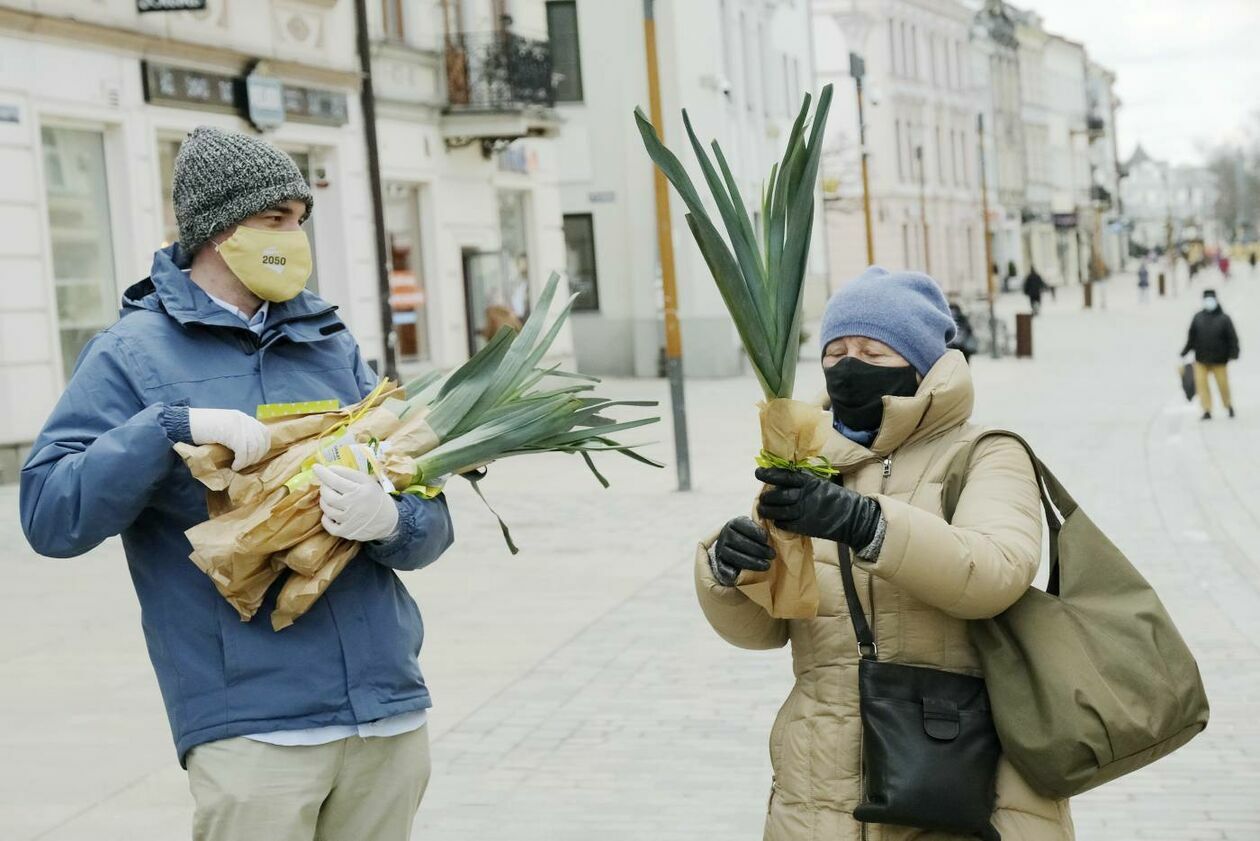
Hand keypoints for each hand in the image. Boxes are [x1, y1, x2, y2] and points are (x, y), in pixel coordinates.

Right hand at [189, 408, 270, 470]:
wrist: (185, 423)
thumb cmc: (202, 428)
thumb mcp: (224, 427)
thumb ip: (237, 433)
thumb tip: (250, 451)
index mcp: (243, 417)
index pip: (264, 432)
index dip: (263, 447)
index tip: (255, 457)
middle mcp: (243, 419)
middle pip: (260, 441)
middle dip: (256, 456)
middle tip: (245, 465)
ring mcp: (238, 425)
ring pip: (254, 448)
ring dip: (248, 461)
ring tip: (238, 466)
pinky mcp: (231, 433)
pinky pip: (243, 451)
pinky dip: (241, 462)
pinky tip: (235, 466)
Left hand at [313, 464, 399, 542]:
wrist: (388, 520)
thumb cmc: (375, 497)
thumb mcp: (367, 481)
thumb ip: (349, 473)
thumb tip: (329, 469)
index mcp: (359, 491)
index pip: (335, 480)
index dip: (323, 473)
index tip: (316, 467)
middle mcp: (353, 506)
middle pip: (327, 494)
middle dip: (324, 487)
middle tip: (328, 484)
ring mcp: (348, 521)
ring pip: (326, 508)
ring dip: (324, 500)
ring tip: (331, 497)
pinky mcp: (346, 532)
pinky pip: (327, 524)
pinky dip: (326, 517)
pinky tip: (331, 512)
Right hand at [712, 516, 773, 585]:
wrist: (734, 546)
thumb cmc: (750, 536)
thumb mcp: (754, 527)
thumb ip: (761, 525)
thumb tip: (773, 523)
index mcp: (733, 524)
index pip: (742, 525)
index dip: (754, 531)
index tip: (766, 538)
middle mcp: (725, 535)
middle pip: (739, 541)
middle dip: (757, 549)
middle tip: (772, 555)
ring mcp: (721, 549)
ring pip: (733, 555)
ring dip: (751, 562)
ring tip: (766, 566)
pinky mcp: (720, 562)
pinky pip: (722, 567)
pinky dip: (727, 572)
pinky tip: (736, 576)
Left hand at [756, 467, 880, 547]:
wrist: (853, 517)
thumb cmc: (836, 498)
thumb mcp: (821, 484)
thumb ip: (803, 482)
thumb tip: (782, 480)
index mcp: (809, 482)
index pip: (784, 476)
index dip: (769, 474)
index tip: (758, 473)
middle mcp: (805, 495)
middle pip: (777, 495)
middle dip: (766, 497)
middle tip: (762, 499)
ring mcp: (804, 511)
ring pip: (778, 511)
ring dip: (767, 511)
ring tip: (763, 510)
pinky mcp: (805, 526)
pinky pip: (785, 524)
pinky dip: (779, 523)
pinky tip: (777, 521)